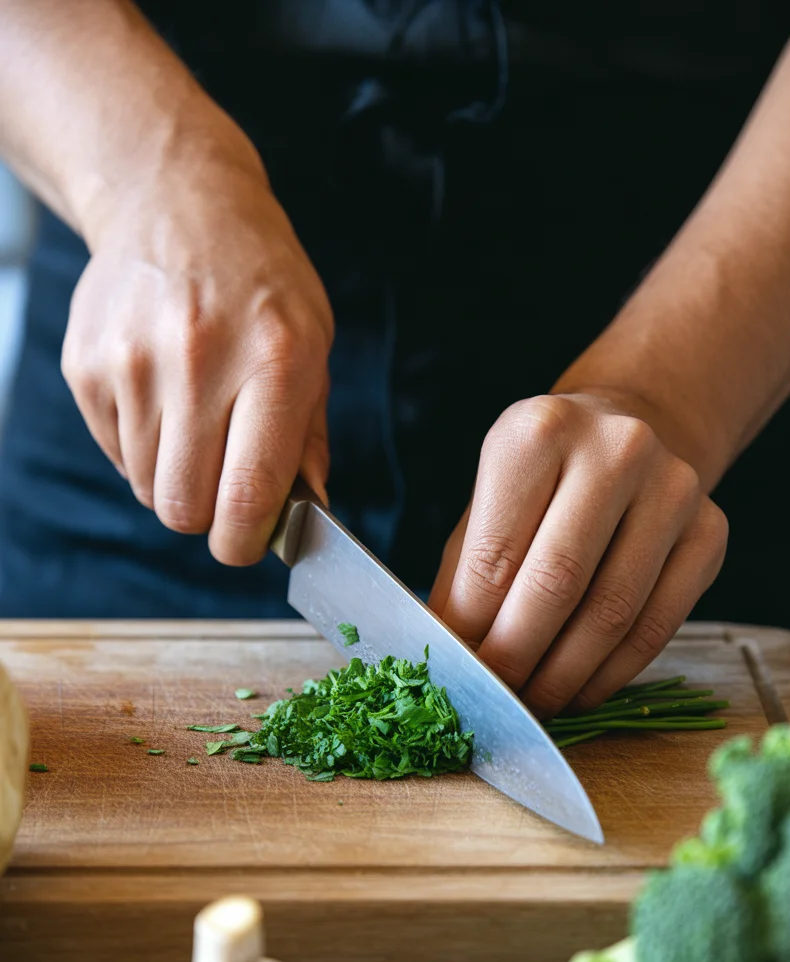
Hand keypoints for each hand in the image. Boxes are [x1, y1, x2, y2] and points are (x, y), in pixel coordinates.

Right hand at [61, 140, 332, 564]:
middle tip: (223, 486)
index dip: (245, 542)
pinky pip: (116, 453)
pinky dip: (142, 446)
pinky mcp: (87, 365)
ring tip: (196, 420)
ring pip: (147, 486)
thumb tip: (308, 510)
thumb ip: (309, 434)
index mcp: (273, 360)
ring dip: (174, 475)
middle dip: (206, 515)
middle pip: (184, 507)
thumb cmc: (258, 281)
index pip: (247, 493)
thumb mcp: (313, 341)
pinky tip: (162, 395)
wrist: (173, 200)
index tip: (247, 544)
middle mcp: (197, 361)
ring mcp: (132, 362)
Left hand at [428, 393, 727, 715]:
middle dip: (519, 657)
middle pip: (557, 583)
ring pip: (612, 613)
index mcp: (539, 432)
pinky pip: (657, 626)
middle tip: (498, 698)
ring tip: (535, 703)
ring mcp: (672, 488)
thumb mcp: (485, 510)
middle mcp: (615, 449)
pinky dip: (612, 674)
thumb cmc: (539, 486)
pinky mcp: (710, 531)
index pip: (496, 555)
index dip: (474, 628)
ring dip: (566, 676)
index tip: (462, 673)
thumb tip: (450, 661)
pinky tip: (581, 690)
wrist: (624, 436)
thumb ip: (464, 581)